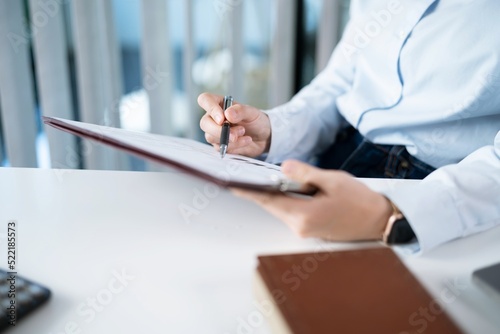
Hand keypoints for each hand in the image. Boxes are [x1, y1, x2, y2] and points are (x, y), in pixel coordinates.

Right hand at [198, 93, 270, 156]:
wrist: (264, 136)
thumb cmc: (256, 120)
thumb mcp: (252, 112)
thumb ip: (240, 111)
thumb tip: (227, 114)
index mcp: (219, 104)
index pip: (205, 100)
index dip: (211, 108)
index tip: (222, 118)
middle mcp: (214, 118)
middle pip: (204, 123)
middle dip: (219, 130)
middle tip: (236, 133)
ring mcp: (215, 132)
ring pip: (211, 137)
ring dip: (229, 138)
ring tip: (244, 133)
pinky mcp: (220, 145)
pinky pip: (221, 147)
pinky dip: (235, 146)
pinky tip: (246, 140)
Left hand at [233, 160, 392, 240]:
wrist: (379, 220)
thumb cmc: (359, 200)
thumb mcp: (332, 180)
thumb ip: (306, 173)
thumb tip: (284, 167)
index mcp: (303, 215)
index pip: (268, 200)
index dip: (248, 191)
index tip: (230, 184)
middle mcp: (300, 226)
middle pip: (271, 205)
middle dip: (257, 190)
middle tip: (239, 175)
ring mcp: (304, 230)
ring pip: (280, 208)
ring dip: (271, 194)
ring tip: (257, 178)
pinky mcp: (309, 228)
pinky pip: (290, 212)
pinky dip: (283, 200)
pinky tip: (281, 188)